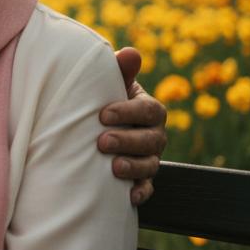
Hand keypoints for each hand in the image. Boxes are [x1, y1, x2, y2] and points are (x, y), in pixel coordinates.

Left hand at [100, 47, 167, 204]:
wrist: (95, 127)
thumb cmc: (102, 100)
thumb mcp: (108, 83)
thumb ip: (119, 70)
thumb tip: (130, 53)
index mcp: (148, 109)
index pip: (149, 110)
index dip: (129, 112)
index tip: (102, 115)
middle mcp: (154, 134)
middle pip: (151, 139)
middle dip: (128, 141)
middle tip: (102, 142)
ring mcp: (149, 157)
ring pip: (150, 165)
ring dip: (134, 167)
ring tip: (113, 168)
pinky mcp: (141, 178)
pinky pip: (147, 188)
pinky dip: (140, 192)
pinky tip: (128, 196)